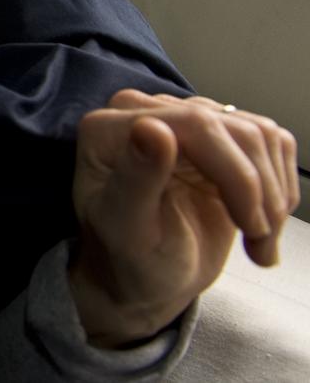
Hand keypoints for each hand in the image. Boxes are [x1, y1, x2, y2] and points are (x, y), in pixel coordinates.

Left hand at [69, 89, 299, 346]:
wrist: (145, 275)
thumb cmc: (129, 258)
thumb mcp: (127, 231)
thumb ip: (134, 180)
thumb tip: (149, 127)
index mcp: (108, 128)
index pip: (197, 123)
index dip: (238, 174)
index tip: (251, 226)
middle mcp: (142, 111)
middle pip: (237, 129)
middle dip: (259, 191)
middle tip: (258, 240)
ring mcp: (181, 118)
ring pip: (260, 135)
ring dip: (273, 195)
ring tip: (258, 238)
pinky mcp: (212, 133)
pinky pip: (270, 143)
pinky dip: (278, 189)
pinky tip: (260, 222)